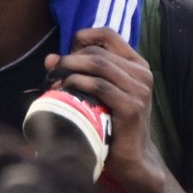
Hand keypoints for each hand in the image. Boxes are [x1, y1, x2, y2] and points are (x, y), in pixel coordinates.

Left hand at [44, 28, 162, 190]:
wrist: (132, 158)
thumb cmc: (112, 122)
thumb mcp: (98, 92)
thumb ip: (79, 71)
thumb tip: (50, 58)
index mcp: (137, 64)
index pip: (109, 34)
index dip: (84, 36)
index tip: (67, 51)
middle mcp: (142, 73)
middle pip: (98, 52)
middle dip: (70, 59)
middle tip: (53, 72)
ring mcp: (139, 90)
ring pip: (98, 65)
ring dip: (70, 70)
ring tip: (55, 81)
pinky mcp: (131, 107)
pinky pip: (99, 86)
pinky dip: (78, 84)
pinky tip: (65, 90)